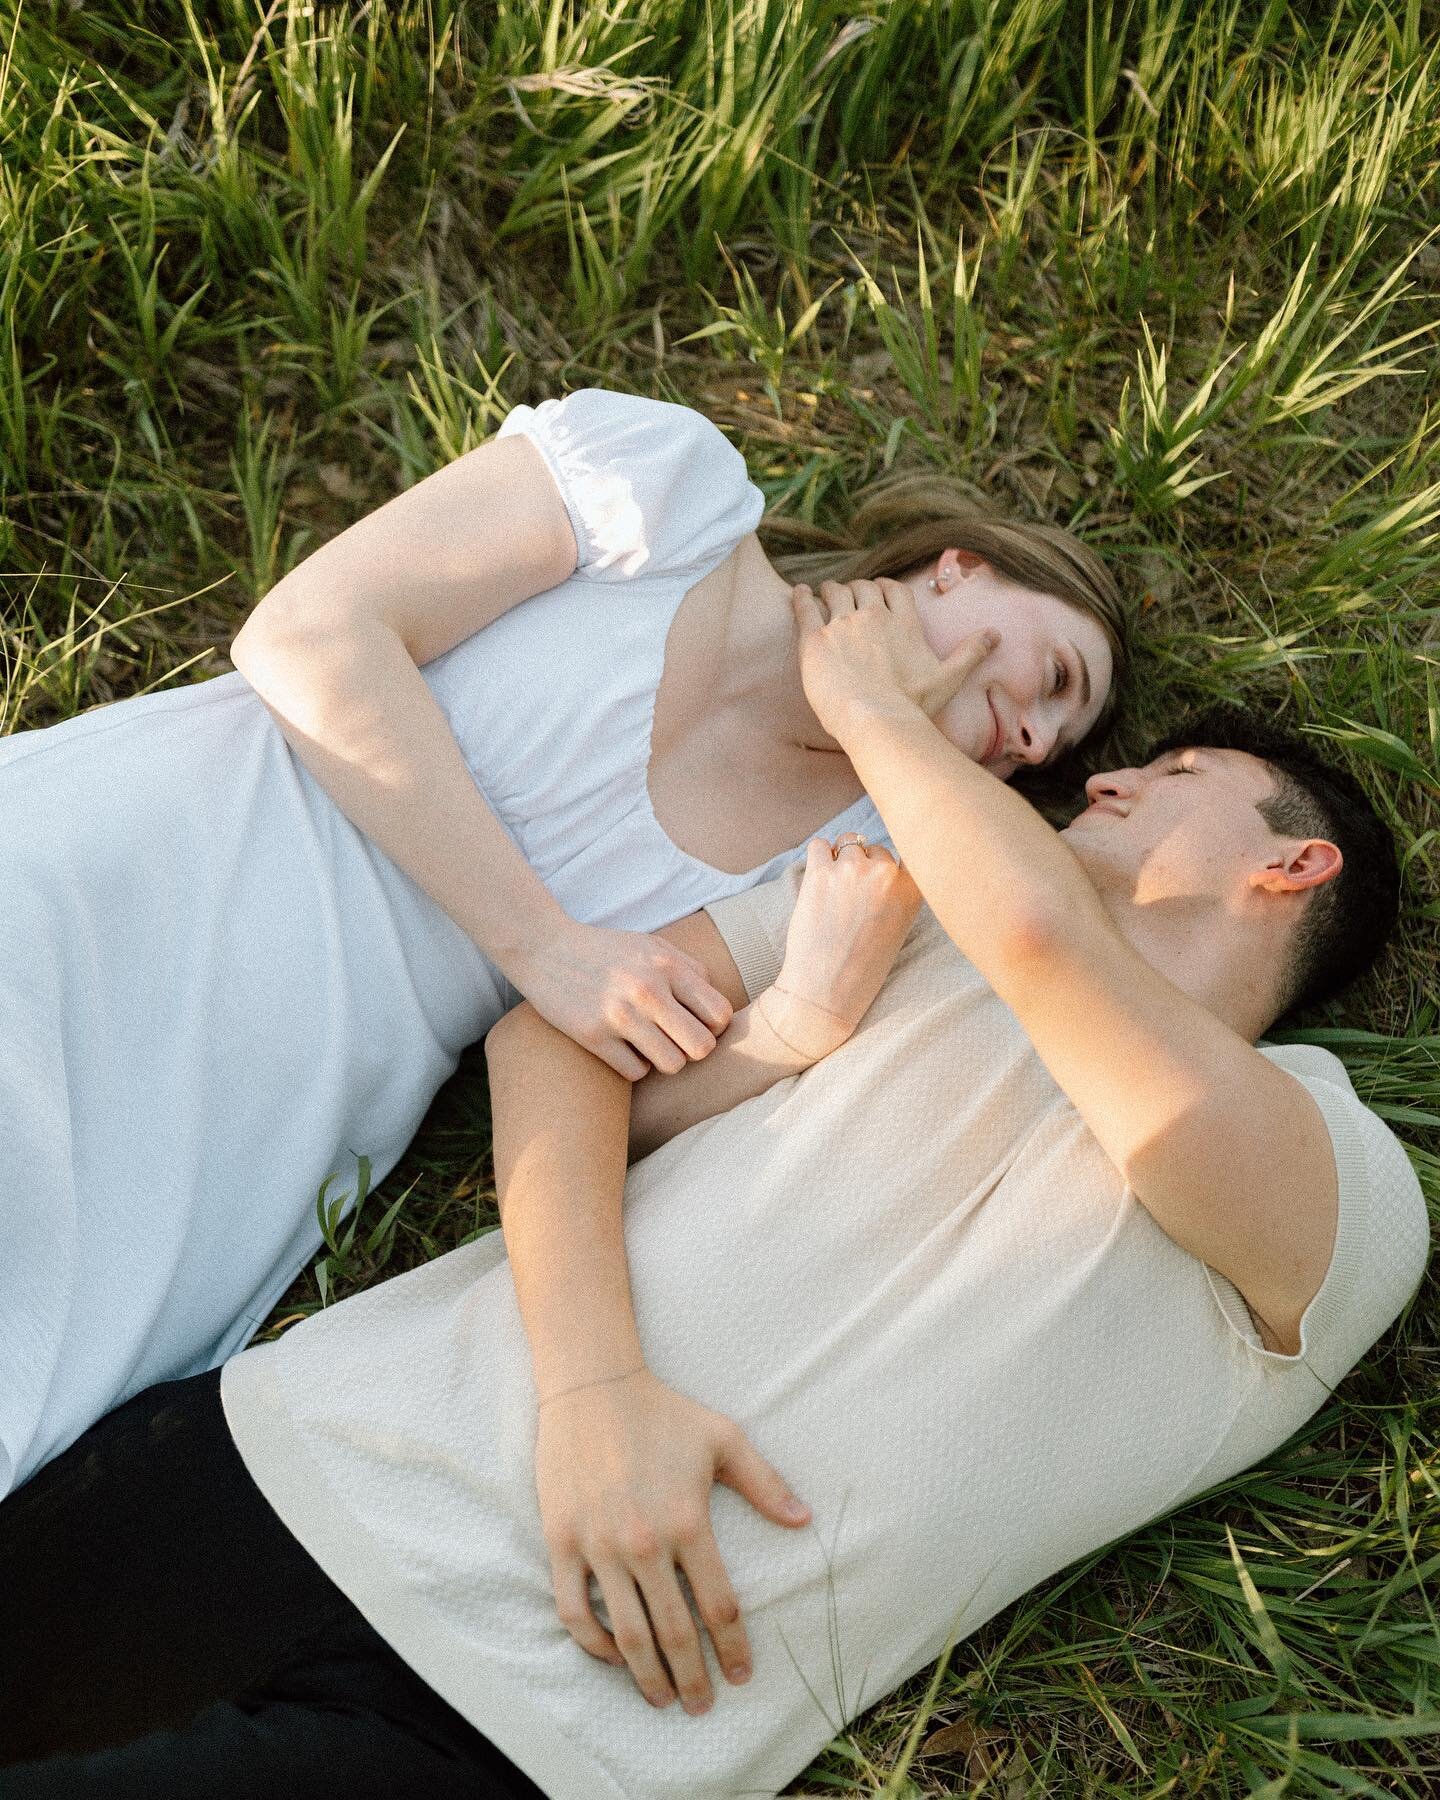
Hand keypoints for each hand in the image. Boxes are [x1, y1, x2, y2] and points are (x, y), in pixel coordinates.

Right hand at [514, 919, 734, 1080]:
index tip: (696, 1024)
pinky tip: (623, 1049)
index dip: (713, 1027)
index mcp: (668, 966)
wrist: (545, 949)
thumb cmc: (607, 950)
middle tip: (675, 1041)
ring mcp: (619, 1015)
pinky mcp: (593, 1036)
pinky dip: (634, 1066)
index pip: (720, 1015)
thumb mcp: (652, 946)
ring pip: (672, 1065)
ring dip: (664, 1061)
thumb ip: (690, 971)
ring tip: (650, 1046)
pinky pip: (635, 1072)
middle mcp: (648, 990)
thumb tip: (718, 1009)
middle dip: (693, 1050)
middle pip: (701, 1047)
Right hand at [535, 1368, 809, 1712]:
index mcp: (688, 1520)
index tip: (740, 1676)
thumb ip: (765, 1483)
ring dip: (645, 1677)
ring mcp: (599, 1544)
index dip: (733, 1649)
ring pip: (625, 1634)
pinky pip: (574, 1611)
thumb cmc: (663, 1412)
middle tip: (702, 1705)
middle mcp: (644, 1541)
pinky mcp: (562, 1541)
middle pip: (673, 1633)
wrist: (592, 1386)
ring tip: (660, 1698)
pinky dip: (593, 1644)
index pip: (719, 1606)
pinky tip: (613, 1656)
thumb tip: (803, 1521)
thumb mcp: (723, 1438)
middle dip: (691, 1679)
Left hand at [758, 834, 922, 1061]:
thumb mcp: (897, 927)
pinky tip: (817, 882)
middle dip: (864, 865)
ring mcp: (853, 871)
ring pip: (848, 842)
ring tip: (833, 891)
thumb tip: (882, 857)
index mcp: (911, 893)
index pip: (912, 851)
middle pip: (876, 848)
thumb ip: (897, 892)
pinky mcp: (821, 873)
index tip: (883, 873)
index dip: (894, 861)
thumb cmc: (860, 965)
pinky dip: (818, 857)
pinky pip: (819, 845)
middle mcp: (886, 877)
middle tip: (852, 896)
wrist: (825, 990)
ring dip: (840, 859)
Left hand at [790, 576, 997, 741]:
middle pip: (862, 586)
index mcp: (903, 624)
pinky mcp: (814, 640)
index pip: (893, 589)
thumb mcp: (947, 678)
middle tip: (847, 597)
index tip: (877, 591)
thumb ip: (970, 653)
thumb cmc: (913, 706)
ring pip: (834, 592)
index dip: (884, 587)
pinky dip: (802, 598)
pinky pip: (805, 607)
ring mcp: (842, 625)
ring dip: (830, 591)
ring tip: (823, 595)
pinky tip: (799, 595)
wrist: (877, 721)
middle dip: (855, 588)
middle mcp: (872, 617)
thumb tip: (995, 634)